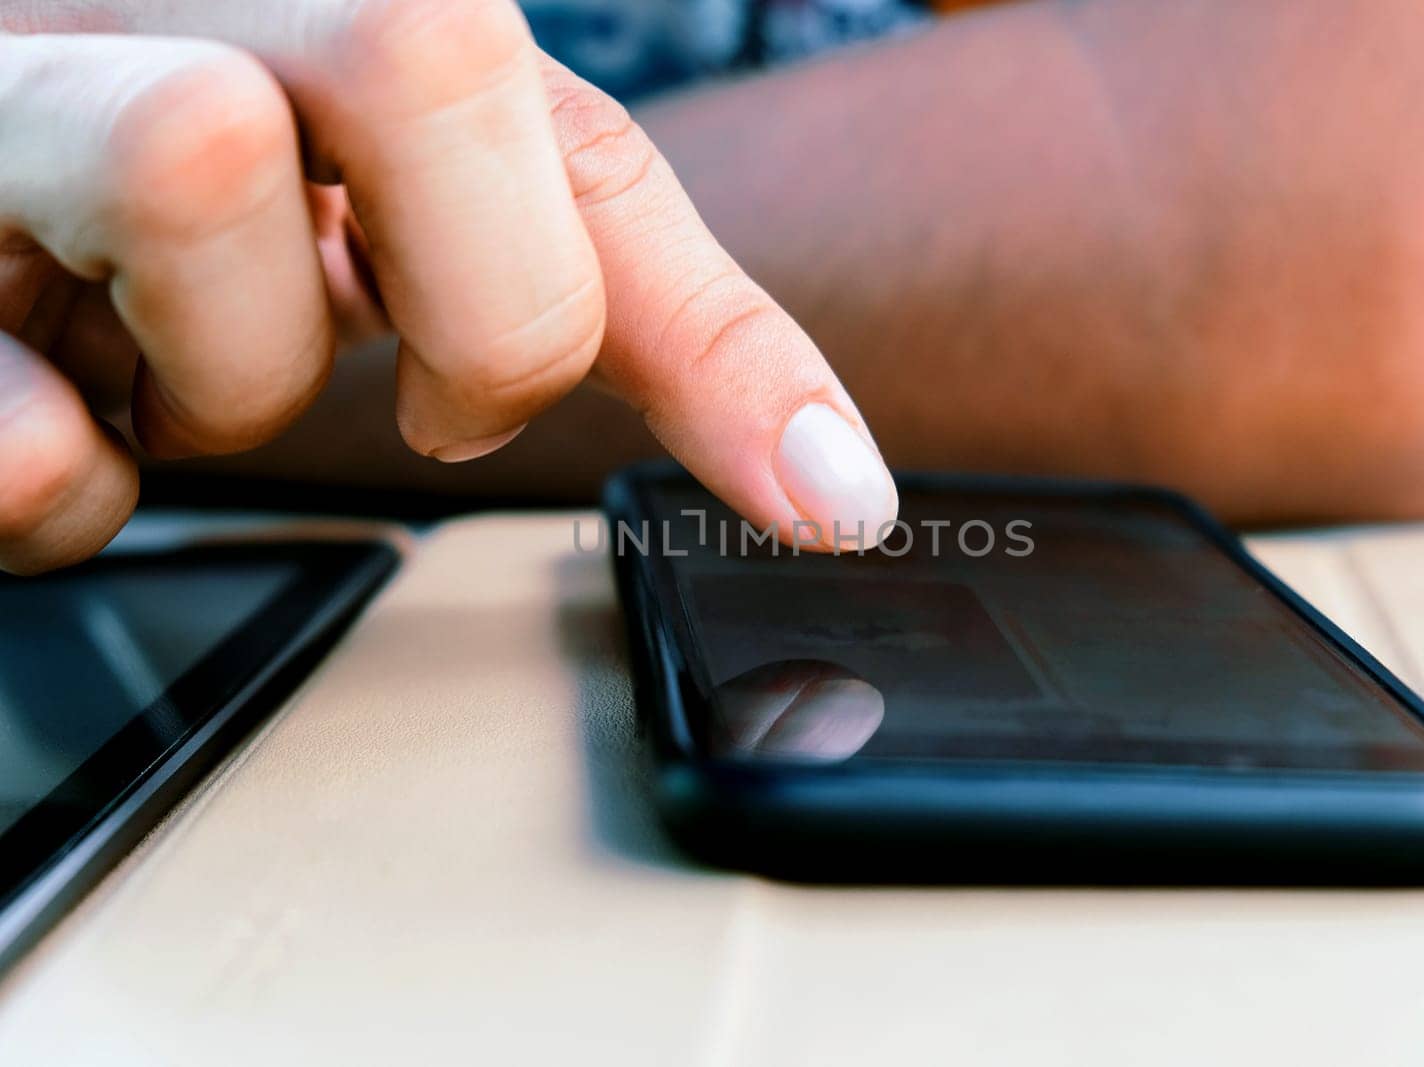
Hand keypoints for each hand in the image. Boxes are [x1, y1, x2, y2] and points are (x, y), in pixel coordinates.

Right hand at [0, 0, 897, 573]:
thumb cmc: (206, 190)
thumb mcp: (433, 209)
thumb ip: (631, 304)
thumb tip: (834, 486)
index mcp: (338, 0)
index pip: (586, 133)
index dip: (720, 336)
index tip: (829, 504)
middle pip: (420, 44)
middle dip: (469, 307)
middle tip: (414, 377)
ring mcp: (9, 91)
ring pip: (190, 158)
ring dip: (230, 374)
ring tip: (174, 363)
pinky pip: (13, 422)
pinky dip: (64, 479)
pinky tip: (51, 414)